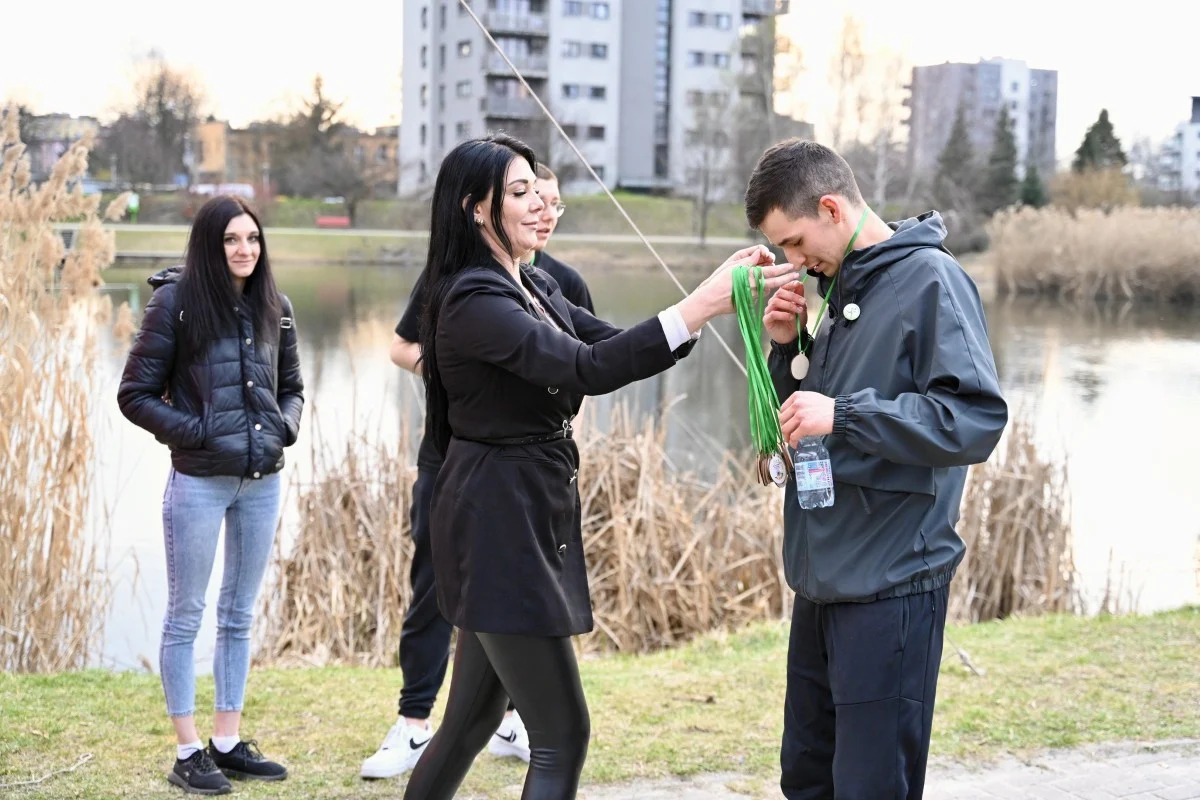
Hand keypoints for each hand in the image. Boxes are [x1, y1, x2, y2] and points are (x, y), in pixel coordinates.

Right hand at [678, 245, 800, 331]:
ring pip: (767, 288)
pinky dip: (762, 290)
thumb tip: (760, 252)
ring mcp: (753, 296)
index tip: (792, 267)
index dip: (784, 269)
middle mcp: (754, 286)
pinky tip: (761, 287)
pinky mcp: (750, 302)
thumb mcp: (734, 266)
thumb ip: (749, 260)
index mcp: (752, 276)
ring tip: (778, 280)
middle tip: (796, 275)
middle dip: (787, 278)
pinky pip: (760, 294)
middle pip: (775, 282)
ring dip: (773, 284)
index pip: (772, 272)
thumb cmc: (720, 281)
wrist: (712, 300)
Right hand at [764, 280, 806, 344]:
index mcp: (781, 298)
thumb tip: (800, 284)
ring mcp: (769, 310)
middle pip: (779, 293)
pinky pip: (772, 314)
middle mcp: (773, 302)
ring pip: (775, 302)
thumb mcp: (801, 308)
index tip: (798, 284)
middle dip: (792, 296)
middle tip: (803, 302)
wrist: (791, 337)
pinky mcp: (767, 320)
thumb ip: (800, 297)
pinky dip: (783, 314)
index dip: (790, 284)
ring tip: (797, 310)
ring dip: (789, 305)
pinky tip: (791, 317)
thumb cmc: (795, 322)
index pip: (782, 287)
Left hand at [779, 391, 834, 446]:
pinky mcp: (805, 426)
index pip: (782, 409)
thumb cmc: (827, 407)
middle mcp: (796, 404)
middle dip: (784, 428)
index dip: (784, 419)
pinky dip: (793, 442)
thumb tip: (792, 412)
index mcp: (797, 396)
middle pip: (782, 419)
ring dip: (787, 436)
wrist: (838, 413)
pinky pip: (793, 437)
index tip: (787, 424)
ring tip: (791, 440)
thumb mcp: (810, 398)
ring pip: (785, 429)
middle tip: (789, 433)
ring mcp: (800, 416)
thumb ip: (800, 402)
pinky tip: (796, 444)